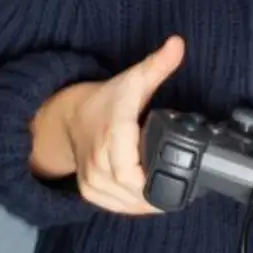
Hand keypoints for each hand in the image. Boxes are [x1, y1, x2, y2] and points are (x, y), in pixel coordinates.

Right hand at [33, 35, 184, 214]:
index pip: (131, 171)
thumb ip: (158, 65)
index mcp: (113, 133)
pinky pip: (113, 207)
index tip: (176, 173)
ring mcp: (91, 177)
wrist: (70, 116)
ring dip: (147, 203)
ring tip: (168, 192)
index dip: (153, 179)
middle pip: (131, 190)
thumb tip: (178, 44)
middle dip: (157, 192)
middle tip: (182, 186)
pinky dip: (133, 207)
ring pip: (123, 203)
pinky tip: (148, 201)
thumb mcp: (134, 79)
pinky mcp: (88, 190)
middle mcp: (99, 159)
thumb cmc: (107, 100)